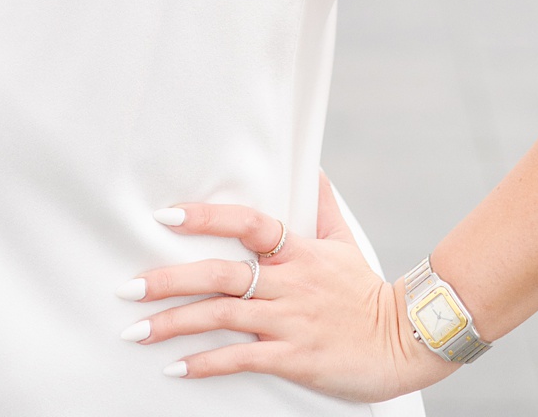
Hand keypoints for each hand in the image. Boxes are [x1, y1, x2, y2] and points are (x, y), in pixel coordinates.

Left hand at [120, 174, 453, 402]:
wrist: (410, 342)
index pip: (247, 224)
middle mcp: (289, 284)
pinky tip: (177, 367)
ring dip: (174, 324)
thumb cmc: (369, 293)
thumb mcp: (345, 244)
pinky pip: (242, 358)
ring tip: (135, 330)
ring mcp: (290, 321)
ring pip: (222, 317)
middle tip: (127, 287)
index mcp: (297, 252)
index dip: (206, 218)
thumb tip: (312, 168)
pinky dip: (207, 364)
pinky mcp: (295, 357)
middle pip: (220, 276)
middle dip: (169, 281)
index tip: (166, 216)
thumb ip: (321, 207)